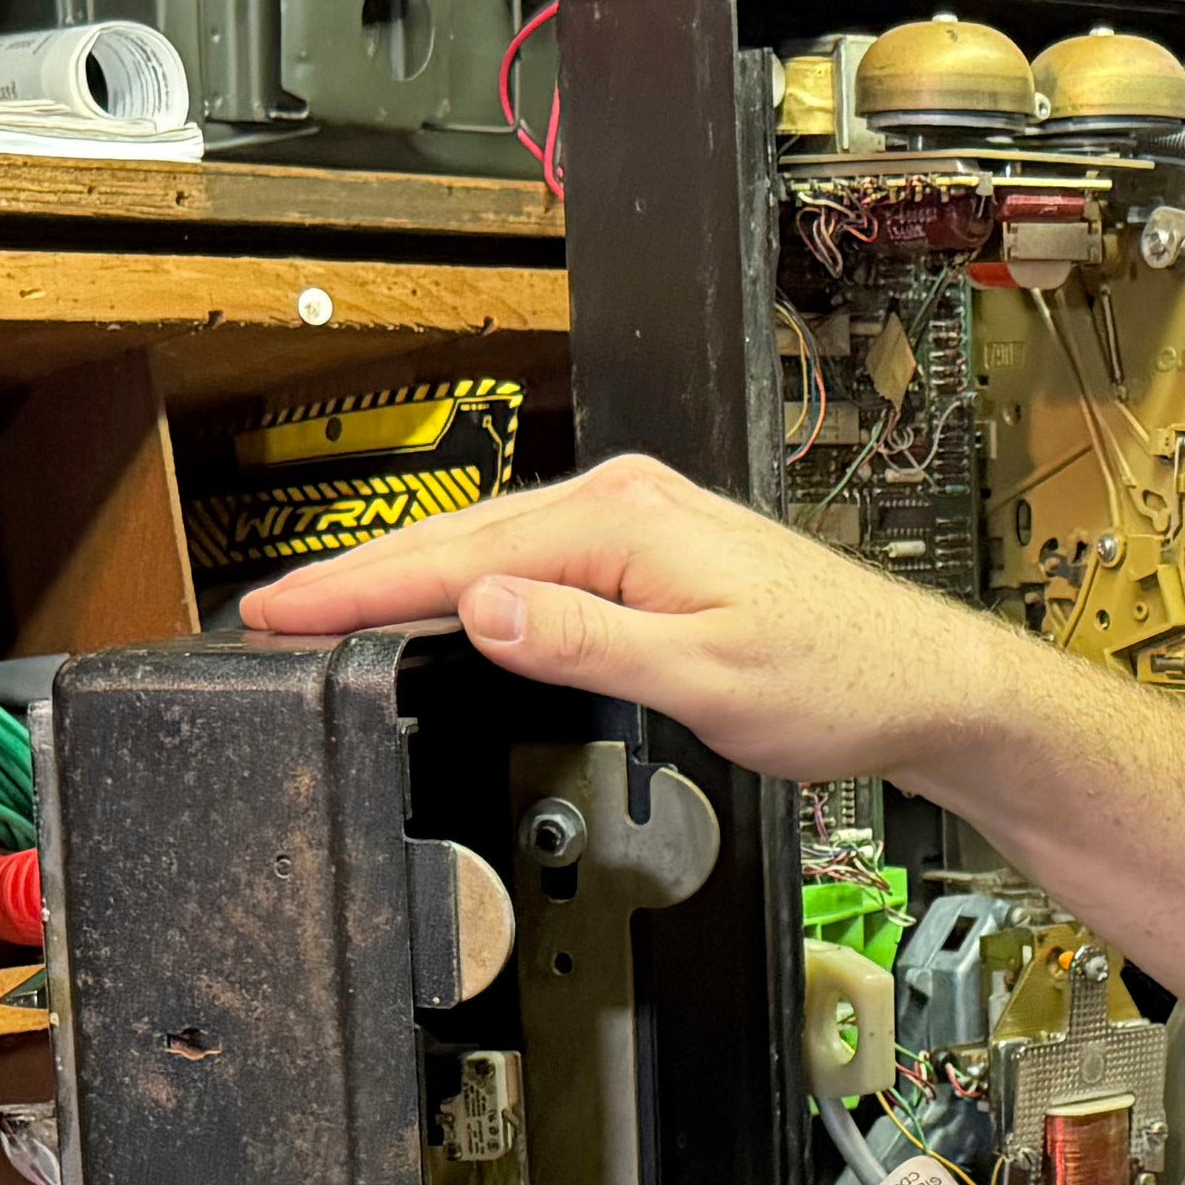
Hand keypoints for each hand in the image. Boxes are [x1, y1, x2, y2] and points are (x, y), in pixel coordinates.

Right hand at [239, 450, 1031, 792]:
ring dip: (407, 581)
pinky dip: (468, 585)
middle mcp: (625, 503)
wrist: (916, 682)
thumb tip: (485, 609)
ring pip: (489, 549)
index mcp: (625, 521)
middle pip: (458, 542)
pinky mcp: (648, 552)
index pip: (459, 559)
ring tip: (324, 612)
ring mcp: (636, 523)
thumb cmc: (838, 679)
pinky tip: (438, 610)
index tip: (279, 614)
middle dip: (358, 578)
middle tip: (268, 616)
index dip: (358, 590)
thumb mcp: (704, 679)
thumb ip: (586, 642)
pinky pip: (529, 562)